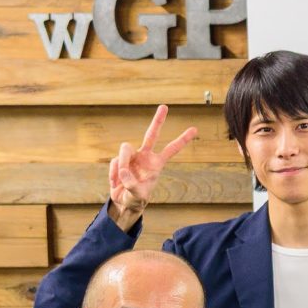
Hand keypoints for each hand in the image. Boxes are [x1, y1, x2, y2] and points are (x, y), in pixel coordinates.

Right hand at [107, 103, 199, 227]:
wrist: (124, 201)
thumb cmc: (136, 198)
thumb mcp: (138, 196)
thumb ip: (132, 185)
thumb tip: (124, 172)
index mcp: (156, 164)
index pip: (171, 149)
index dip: (182, 140)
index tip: (194, 129)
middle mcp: (145, 156)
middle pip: (151, 134)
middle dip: (158, 120)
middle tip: (165, 106)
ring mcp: (132, 157)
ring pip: (125, 148)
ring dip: (122, 163)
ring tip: (121, 180)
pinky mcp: (119, 160)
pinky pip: (115, 162)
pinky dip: (113, 174)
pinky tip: (115, 184)